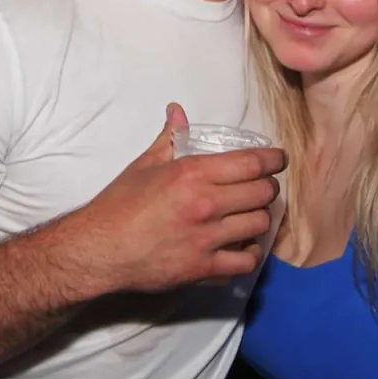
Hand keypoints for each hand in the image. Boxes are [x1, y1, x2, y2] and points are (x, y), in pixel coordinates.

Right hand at [60, 104, 283, 295]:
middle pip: (262, 193)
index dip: (273, 160)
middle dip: (268, 188)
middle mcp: (205, 204)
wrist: (98, 249)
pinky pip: (245, 261)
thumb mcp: (144, 165)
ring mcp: (207, 238)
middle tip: (262, 188)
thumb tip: (177, 110)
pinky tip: (242, 246)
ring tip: (252, 215)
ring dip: (260, 218)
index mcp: (192, 173)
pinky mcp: (203, 267)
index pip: (252, 163)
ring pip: (259, 225)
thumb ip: (169, 138)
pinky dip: (250, 253)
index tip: (279, 160)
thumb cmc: (119, 205)